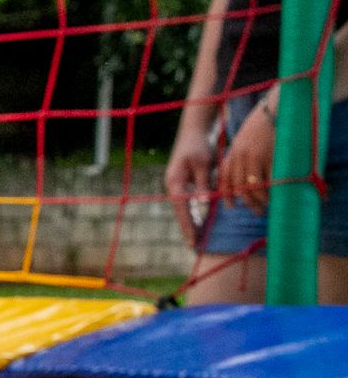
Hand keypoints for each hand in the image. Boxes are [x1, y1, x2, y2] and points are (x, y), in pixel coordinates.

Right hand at [163, 127, 214, 244]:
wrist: (193, 131)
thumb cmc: (198, 145)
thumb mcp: (203, 164)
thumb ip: (203, 184)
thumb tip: (202, 204)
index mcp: (175, 182)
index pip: (182, 209)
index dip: (188, 225)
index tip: (192, 240)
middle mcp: (174, 186)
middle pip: (181, 212)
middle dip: (188, 229)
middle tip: (194, 246)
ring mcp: (178, 186)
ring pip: (185, 209)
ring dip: (191, 223)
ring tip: (196, 239)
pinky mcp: (185, 184)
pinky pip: (189, 202)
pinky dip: (194, 213)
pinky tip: (200, 222)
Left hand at [215, 99, 276, 214]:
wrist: (278, 107)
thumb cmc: (263, 124)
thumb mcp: (245, 139)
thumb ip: (240, 156)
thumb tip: (242, 177)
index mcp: (234, 152)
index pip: (226, 178)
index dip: (227, 195)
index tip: (231, 206)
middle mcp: (241, 156)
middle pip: (240, 188)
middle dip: (248, 203)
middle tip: (257, 211)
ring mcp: (256, 158)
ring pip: (254, 188)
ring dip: (261, 200)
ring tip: (268, 205)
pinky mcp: (272, 157)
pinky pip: (270, 181)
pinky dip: (273, 191)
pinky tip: (277, 195)